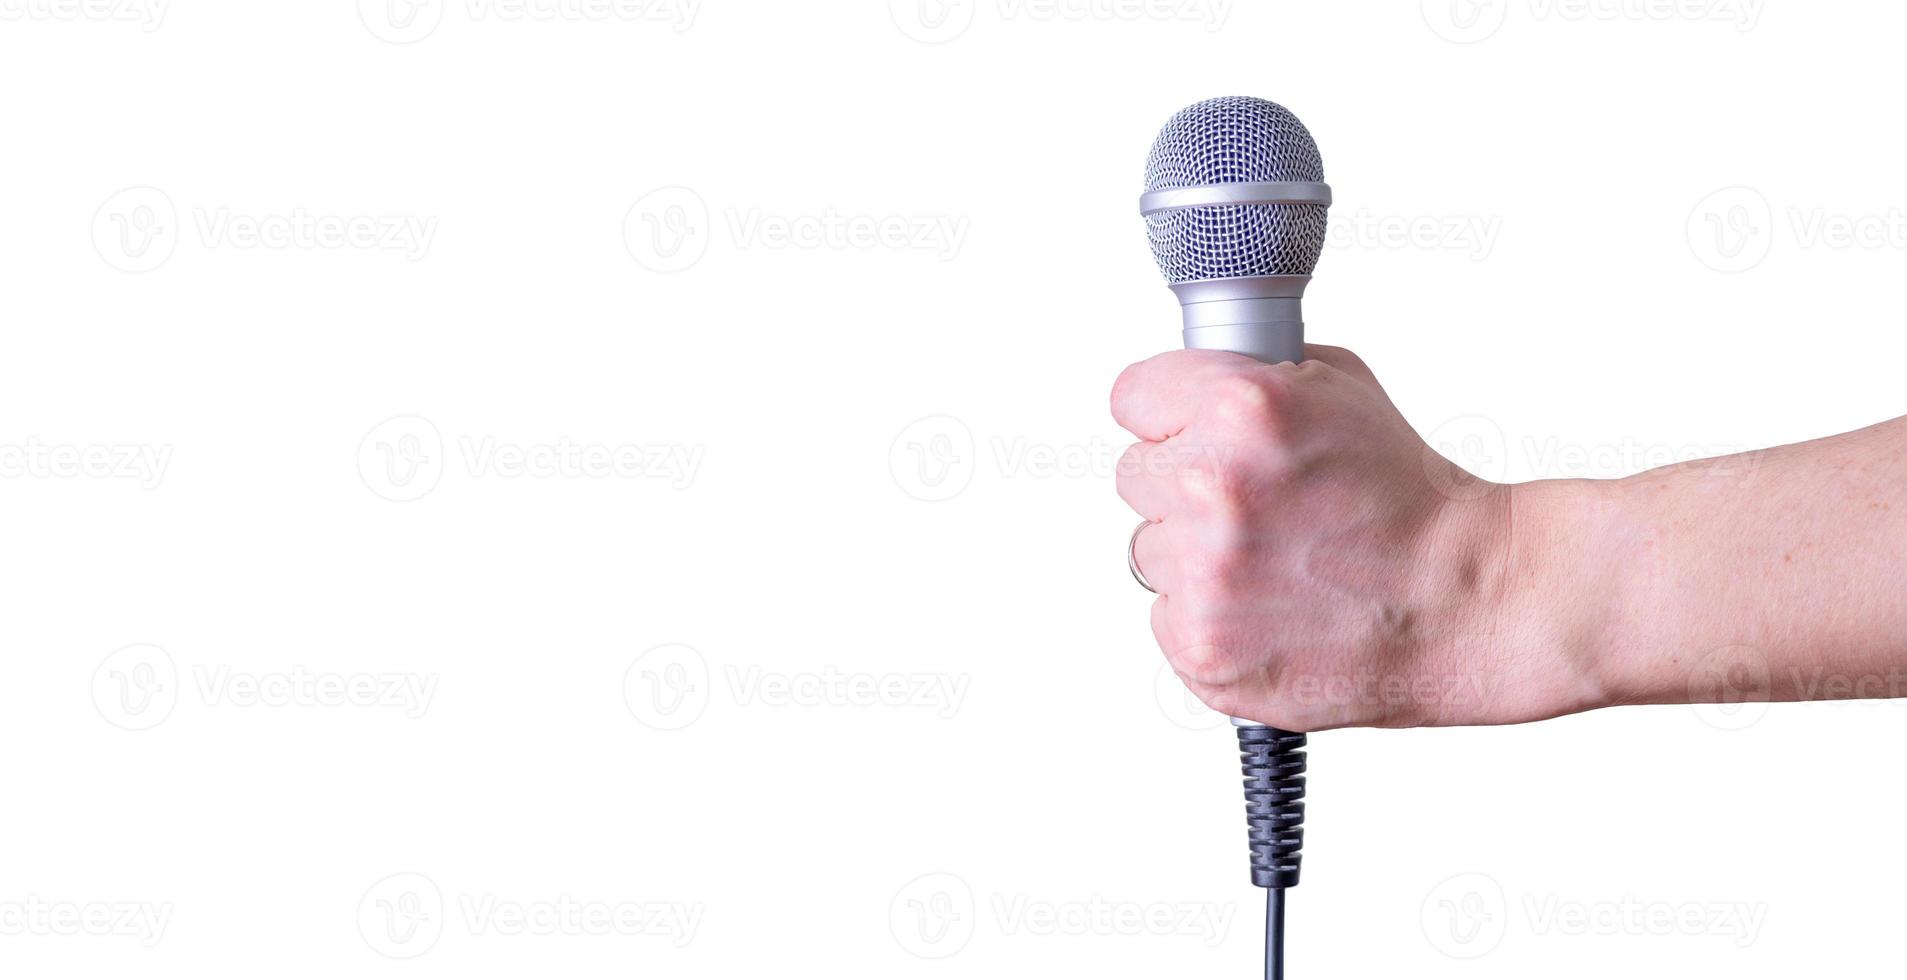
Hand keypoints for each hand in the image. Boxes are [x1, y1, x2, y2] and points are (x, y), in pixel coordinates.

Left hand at [1112, 346, 1604, 729]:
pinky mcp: (1204, 649)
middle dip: (1183, 484)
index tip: (1190, 430)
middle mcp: (1213, 489)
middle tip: (1255, 504)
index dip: (1168, 414)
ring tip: (1274, 560)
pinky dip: (1209, 616)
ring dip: (1196, 554)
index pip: (1133, 396)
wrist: (1468, 600)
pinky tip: (1271, 608)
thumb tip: (1192, 374)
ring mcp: (1205, 577)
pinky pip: (1166, 617)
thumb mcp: (1342, 387)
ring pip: (1149, 550)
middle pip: (1134, 474)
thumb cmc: (1411, 497)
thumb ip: (1252, 374)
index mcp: (1242, 409)